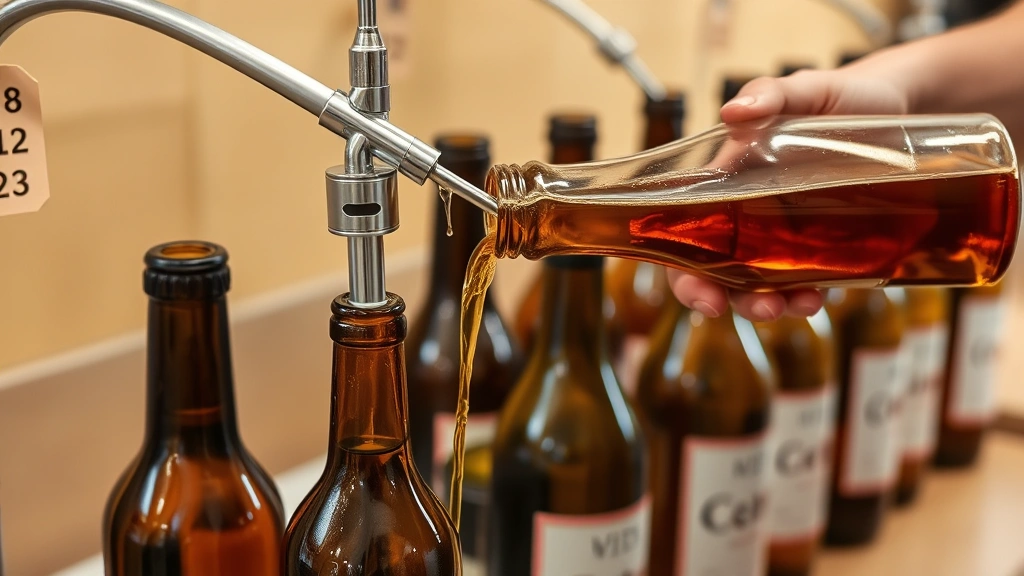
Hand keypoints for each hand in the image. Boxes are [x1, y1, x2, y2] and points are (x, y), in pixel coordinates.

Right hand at [669, 66, 910, 320]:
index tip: (701, 295)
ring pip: (756, 283)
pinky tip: (821, 297)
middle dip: (729, 298)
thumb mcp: (806, 88)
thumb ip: (771, 94)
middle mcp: (748, 212)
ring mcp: (784, 233)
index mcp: (730, 179)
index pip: (686, 231)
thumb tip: (732, 111)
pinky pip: (802, 280)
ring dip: (768, 304)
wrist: (895, 106)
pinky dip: (805, 296)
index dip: (683, 270)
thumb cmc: (840, 95)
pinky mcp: (820, 244)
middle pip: (715, 269)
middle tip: (759, 310)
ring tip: (799, 306)